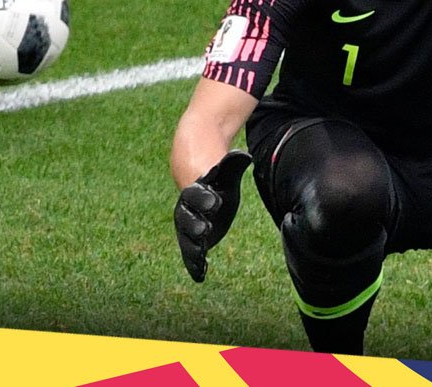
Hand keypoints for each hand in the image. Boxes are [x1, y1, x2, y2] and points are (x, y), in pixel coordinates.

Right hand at [174, 150, 252, 281]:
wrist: (205, 190)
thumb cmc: (219, 182)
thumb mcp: (226, 173)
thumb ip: (232, 165)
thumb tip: (245, 155)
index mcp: (195, 192)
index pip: (196, 194)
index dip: (204, 198)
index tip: (216, 201)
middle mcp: (188, 210)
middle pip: (187, 218)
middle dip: (195, 224)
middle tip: (206, 230)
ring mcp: (189, 227)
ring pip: (186, 239)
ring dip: (192, 249)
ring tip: (201, 257)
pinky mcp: (194, 242)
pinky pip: (191, 254)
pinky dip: (195, 265)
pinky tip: (200, 276)